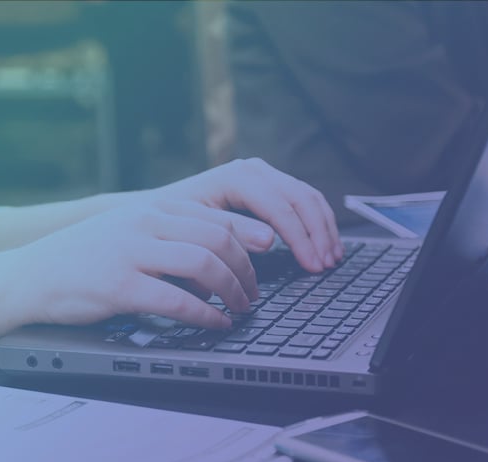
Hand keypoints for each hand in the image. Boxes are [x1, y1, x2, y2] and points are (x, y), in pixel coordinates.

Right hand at [9, 204, 259, 328]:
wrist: (29, 276)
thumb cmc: (82, 259)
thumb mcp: (126, 231)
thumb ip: (166, 234)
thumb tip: (216, 256)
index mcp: (150, 209)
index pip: (215, 217)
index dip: (248, 239)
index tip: (267, 257)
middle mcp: (144, 223)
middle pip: (217, 238)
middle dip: (246, 269)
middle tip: (254, 293)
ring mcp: (130, 253)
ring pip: (204, 263)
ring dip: (232, 290)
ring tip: (240, 309)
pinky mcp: (119, 286)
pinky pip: (177, 300)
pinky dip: (205, 315)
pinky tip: (215, 324)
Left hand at [149, 158, 342, 272]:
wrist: (155, 211)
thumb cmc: (170, 223)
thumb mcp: (195, 229)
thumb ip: (231, 232)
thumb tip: (269, 240)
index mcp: (235, 177)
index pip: (280, 206)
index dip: (300, 237)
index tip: (312, 264)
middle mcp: (253, 170)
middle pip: (300, 198)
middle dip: (317, 234)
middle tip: (326, 265)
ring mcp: (263, 175)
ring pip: (307, 197)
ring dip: (324, 228)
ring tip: (331, 258)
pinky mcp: (268, 186)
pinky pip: (304, 200)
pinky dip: (318, 222)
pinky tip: (324, 244)